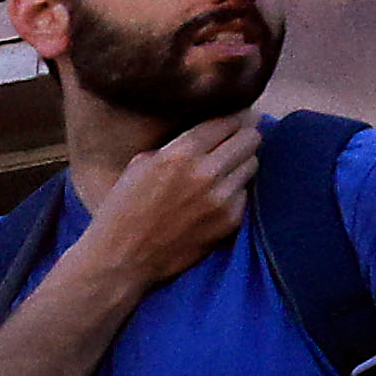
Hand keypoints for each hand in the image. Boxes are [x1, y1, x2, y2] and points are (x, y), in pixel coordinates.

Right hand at [74, 118, 257, 296]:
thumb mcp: (140, 164)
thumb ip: (177, 145)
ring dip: (241, 164)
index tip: (239, 117)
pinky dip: (236, 192)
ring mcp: (221, 199)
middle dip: (244, 137)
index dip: (236, 117)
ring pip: (253, 164)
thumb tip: (211, 131)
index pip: (228, 121)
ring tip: (224, 169)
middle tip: (236, 141)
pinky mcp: (230, 221)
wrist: (122, 258)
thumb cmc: (124, 208)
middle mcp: (206, 173)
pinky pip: (246, 194)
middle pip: (251, 139)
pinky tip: (216, 197)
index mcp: (179, 154)